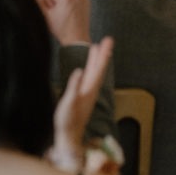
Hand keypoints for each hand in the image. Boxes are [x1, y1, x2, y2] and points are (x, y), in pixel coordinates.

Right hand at [36, 0, 90, 45]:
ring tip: (63, 14)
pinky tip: (69, 13)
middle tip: (57, 14)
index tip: (51, 11)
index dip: (46, 2)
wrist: (76, 39)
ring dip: (61, 1)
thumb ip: (39, 0)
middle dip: (54, 1)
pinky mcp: (85, 0)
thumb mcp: (45, 15)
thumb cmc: (63, 30)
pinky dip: (69, 2)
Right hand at [51, 36, 113, 163]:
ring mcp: (88, 93)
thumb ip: (74, 87)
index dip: (103, 54)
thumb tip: (79, 71)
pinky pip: (89, 78)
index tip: (108, 42)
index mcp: (90, 89)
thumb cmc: (67, 121)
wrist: (68, 136)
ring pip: (95, 72)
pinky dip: (90, 68)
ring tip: (97, 47)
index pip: (99, 68)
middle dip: (103, 53)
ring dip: (97, 59)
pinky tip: (88, 65)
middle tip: (108, 39)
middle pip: (99, 68)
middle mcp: (92, 89)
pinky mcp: (83, 96)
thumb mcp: (68, 104)